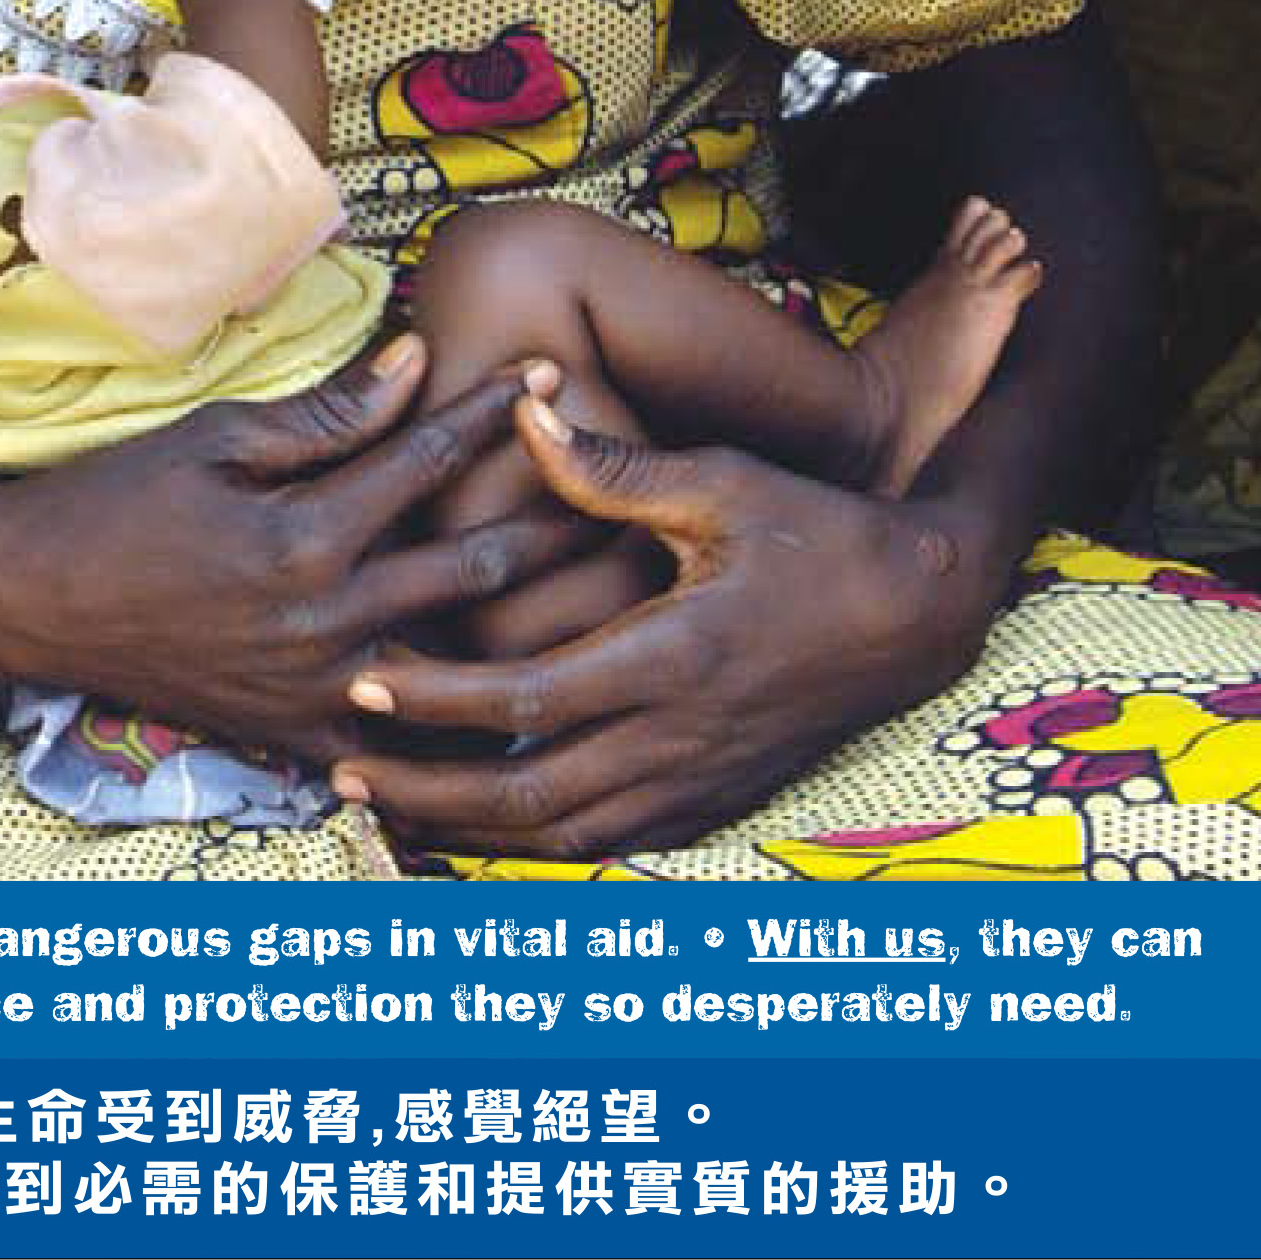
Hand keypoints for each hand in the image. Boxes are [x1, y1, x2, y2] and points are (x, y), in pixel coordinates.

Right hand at [0, 336, 605, 760]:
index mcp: (304, 537)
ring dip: (532, 628)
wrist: (32, 602)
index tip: (550, 369)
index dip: (492, 410)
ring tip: (602, 594)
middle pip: (474, 570)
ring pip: (462, 667)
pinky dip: (464, 718)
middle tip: (618, 485)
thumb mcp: (215, 439)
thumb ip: (325, 417)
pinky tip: (521, 697)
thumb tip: (416, 364)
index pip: (427, 462)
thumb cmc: (117, 500)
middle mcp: (324, 624)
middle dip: (553, 518)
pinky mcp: (297, 737)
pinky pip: (406, 740)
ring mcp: (315, 693)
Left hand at [330, 398, 1008, 858]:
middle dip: (427, 788)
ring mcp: (700, 781)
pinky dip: (542, 845)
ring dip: (471, 828)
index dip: (435, 698)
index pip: (526, 699)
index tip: (362, 679)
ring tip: (392, 806)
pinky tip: (490, 824)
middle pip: (527, 793)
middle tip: (342, 768)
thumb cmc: (818, 535)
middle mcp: (679, 737)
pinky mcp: (718, 801)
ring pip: (565, 836)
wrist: (918, 615)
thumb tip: (527, 414)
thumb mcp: (722, 484)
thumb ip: (615, 468)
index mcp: (672, 657)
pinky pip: (614, 846)